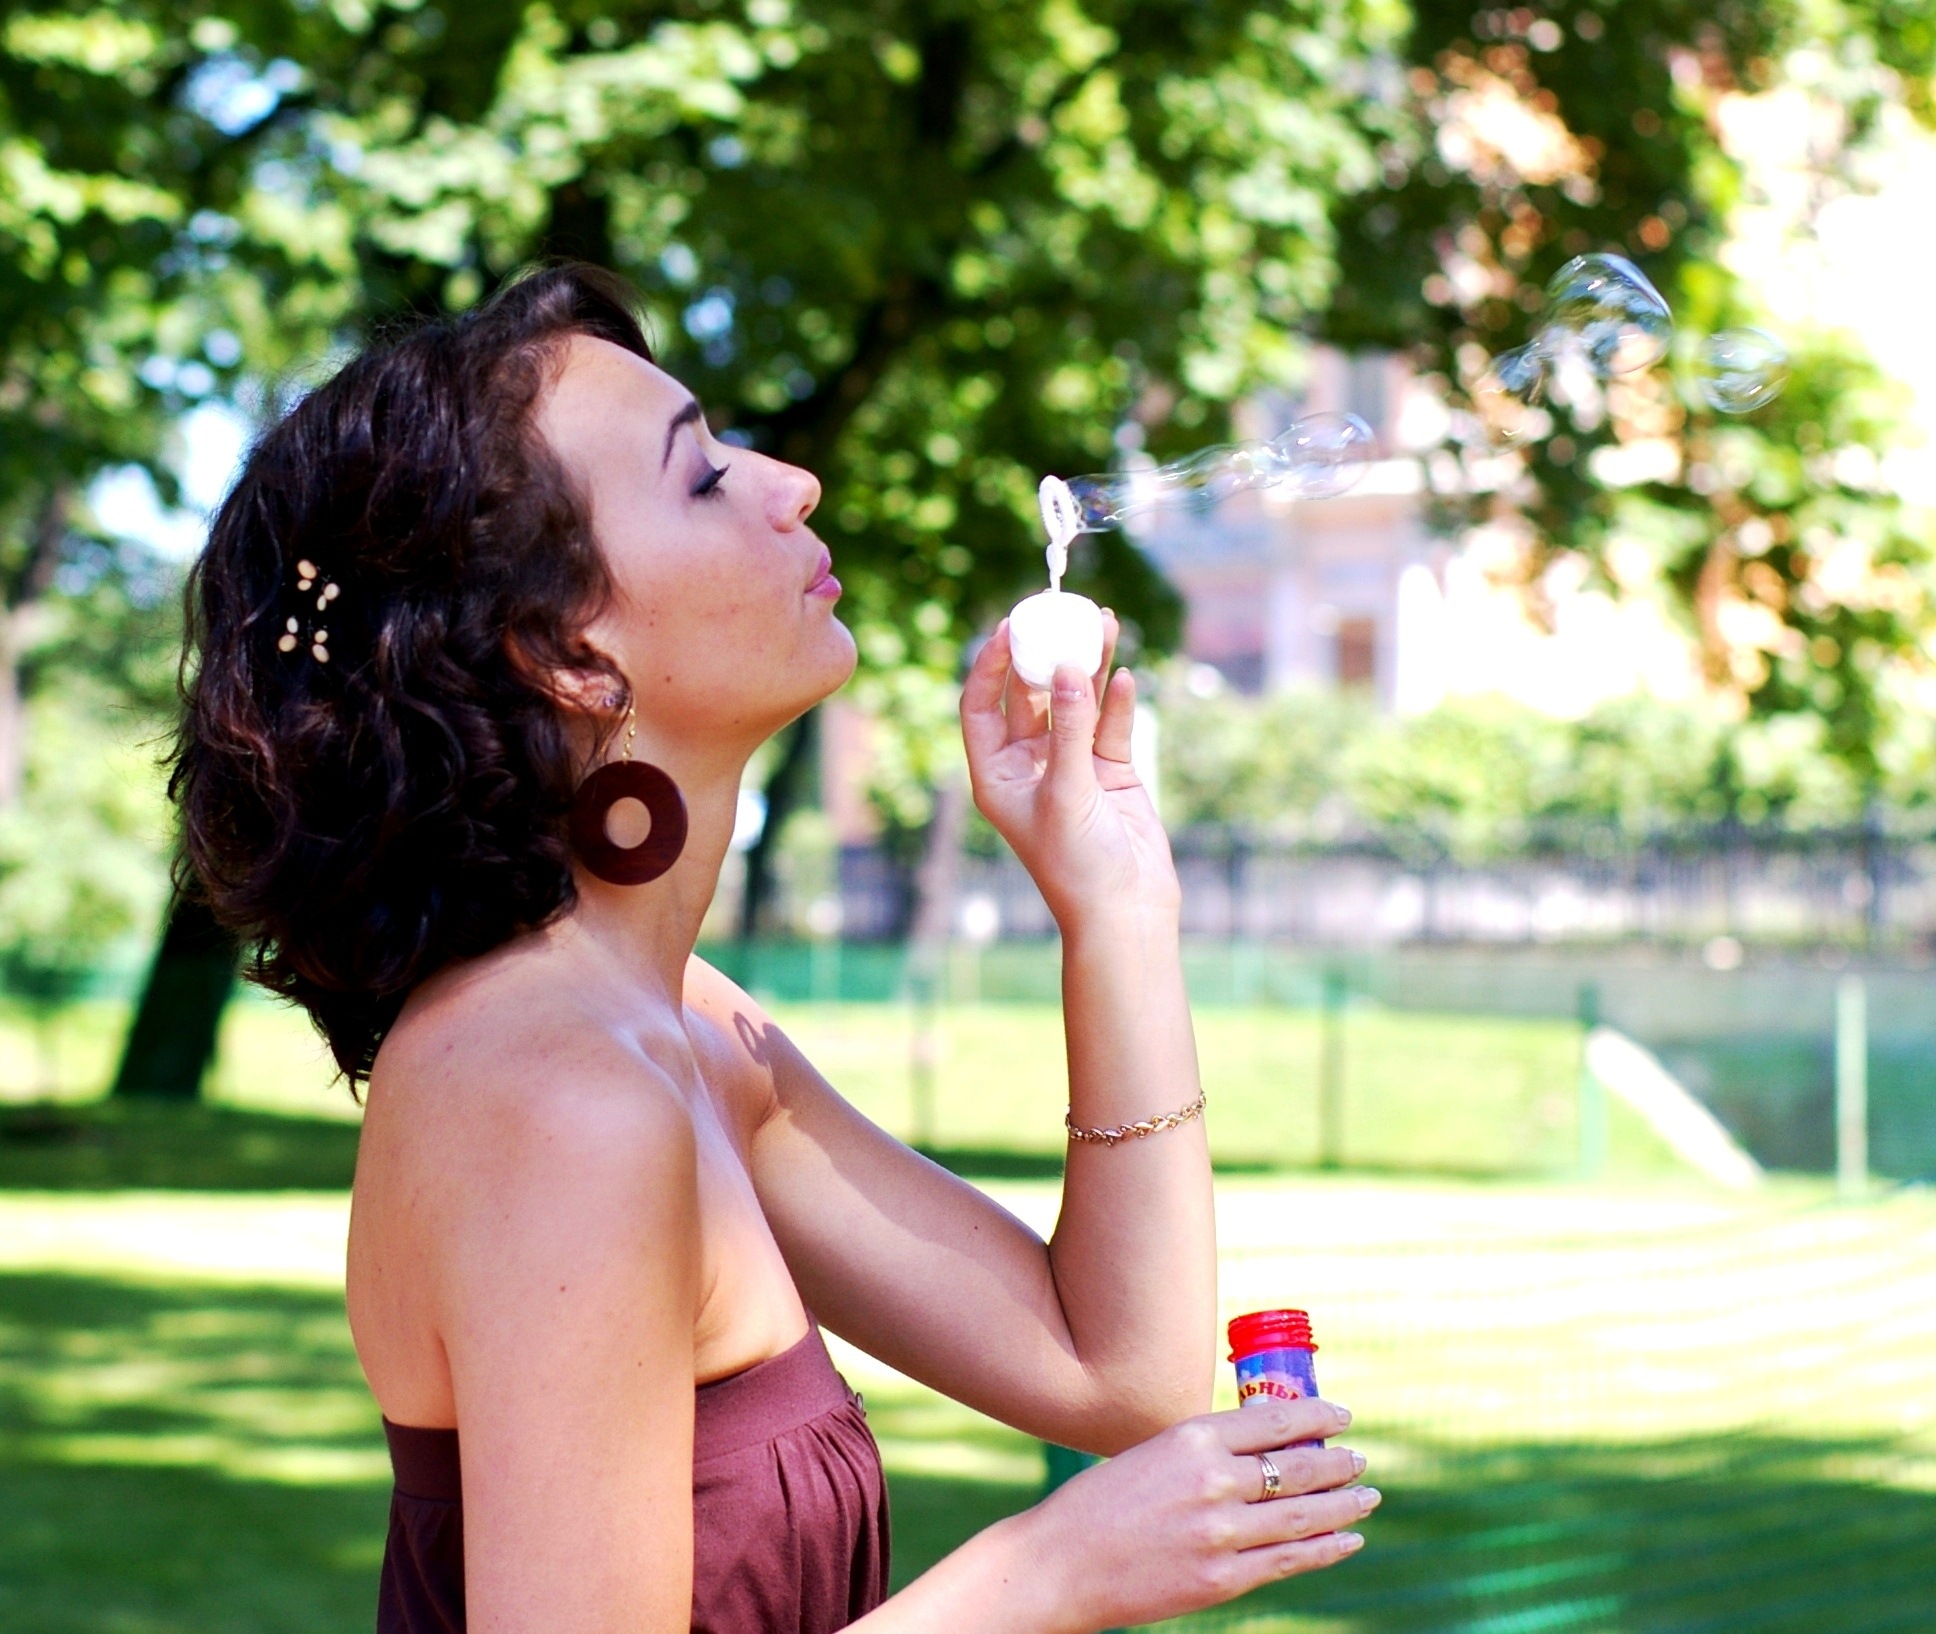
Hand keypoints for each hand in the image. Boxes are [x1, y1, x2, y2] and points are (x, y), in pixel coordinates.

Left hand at [959, 616, 1179, 927]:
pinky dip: (1118, 700)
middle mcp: (1028, 764)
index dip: (991, 663)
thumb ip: (1069, 727)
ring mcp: (1070, 764)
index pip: (981, 704)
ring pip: (1074, 702)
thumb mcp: (1068, 791)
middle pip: (1029, 694)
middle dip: (1044, 653)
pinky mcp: (1110, 770)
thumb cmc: (1078, 864)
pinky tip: (1125, 676)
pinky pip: (1110, 723)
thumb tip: (1069, 668)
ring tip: (1104, 623)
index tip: (1010, 624)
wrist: (1126, 909)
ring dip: (1087, 665)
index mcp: (996, 773)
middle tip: (1057, 612)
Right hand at [1020, 1397, 1375, 1633]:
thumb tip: (1264, 1449)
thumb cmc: (1102, 1504)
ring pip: (1304, 1514)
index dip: (1318, 1418)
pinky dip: (1326, 1548)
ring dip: (1344, 1504)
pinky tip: (1347, 1539)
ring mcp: (1221, 1533)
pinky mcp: (1222, 1579)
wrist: (1062, 1562)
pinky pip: (1289, 1559)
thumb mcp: (1152, 1454)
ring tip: (1366, 1495)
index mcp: (1192, 1438)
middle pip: (1299, 1467)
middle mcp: (1214, 1480)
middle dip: (1338, 1463)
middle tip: (1359, 1459)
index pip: (1276, 1421)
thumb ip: (1204, 1452)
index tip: (1340, 1417)